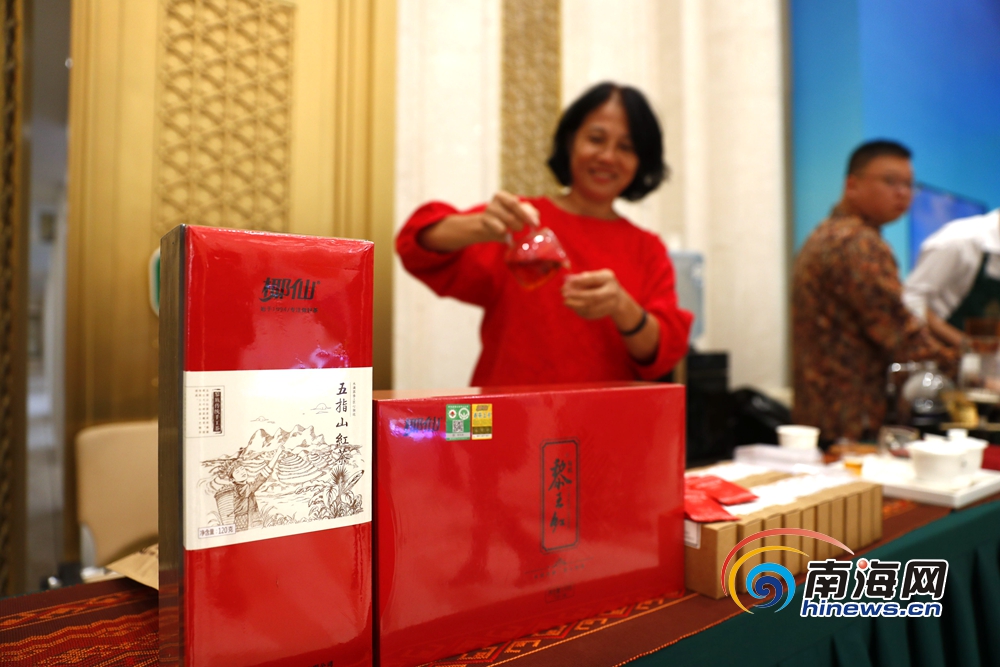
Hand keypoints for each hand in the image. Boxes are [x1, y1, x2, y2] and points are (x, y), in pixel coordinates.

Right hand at [417, 192, 537, 251]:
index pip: (516, 203)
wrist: (480, 229)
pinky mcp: (483, 221)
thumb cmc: (501, 221)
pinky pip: (499, 229)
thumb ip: (527, 213)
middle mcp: (495, 200)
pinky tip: (505, 235)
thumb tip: (536, 216)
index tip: (535, 224)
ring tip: (512, 231)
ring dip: (513, 227)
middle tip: (523, 228)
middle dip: (522, 220)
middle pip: (513, 207)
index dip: (527, 213)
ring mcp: (489, 210)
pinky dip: (504, 233)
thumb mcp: (514, 215)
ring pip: (508, 219)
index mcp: (503, 196)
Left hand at [561, 270, 627, 320]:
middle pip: (594, 296)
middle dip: (577, 296)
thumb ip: (581, 278)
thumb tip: (567, 283)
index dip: (580, 281)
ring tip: (566, 302)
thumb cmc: (600, 283)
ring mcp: (610, 304)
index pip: (593, 279)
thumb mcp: (594, 276)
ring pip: (591, 308)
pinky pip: (590, 314)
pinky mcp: (605, 313)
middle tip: (564, 295)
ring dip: (576, 305)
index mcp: (608, 278)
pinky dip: (579, 311)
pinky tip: (573, 307)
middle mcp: (612, 291)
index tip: (567, 283)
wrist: (617, 298)